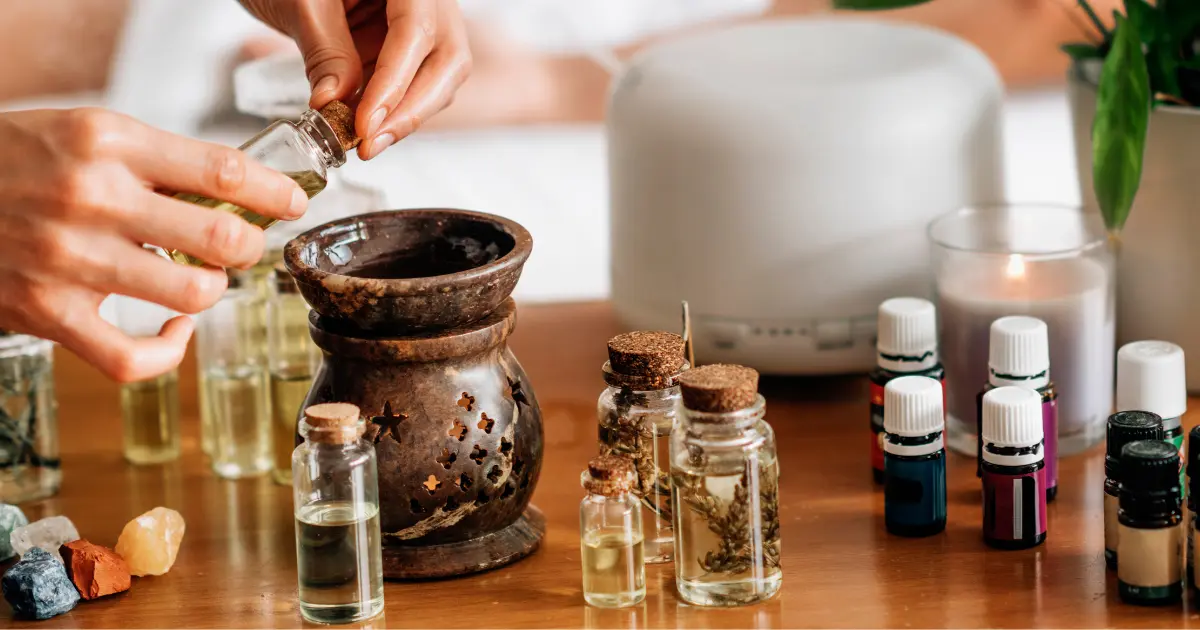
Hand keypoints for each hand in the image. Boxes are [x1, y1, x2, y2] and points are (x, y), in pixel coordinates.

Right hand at [0, 108, 306, 381]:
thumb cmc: (19, 160)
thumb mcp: (89, 133)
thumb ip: (160, 162)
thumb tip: (241, 193)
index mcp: (107, 143)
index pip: (224, 171)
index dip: (274, 193)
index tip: (292, 203)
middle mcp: (91, 199)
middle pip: (221, 238)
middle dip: (249, 246)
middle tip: (242, 244)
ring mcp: (69, 261)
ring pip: (193, 296)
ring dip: (212, 290)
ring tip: (199, 276)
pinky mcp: (49, 314)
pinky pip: (134, 360)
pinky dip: (170, 351)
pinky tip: (175, 329)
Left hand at [240, 0, 471, 159]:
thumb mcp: (300, 4)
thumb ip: (325, 52)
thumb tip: (335, 103)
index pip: (416, 32)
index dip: (394, 82)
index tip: (366, 122)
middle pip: (447, 58)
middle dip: (411, 108)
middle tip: (371, 142)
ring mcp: (424, 22)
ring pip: (441, 76)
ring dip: (406, 114)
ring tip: (365, 140)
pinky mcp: (410, 46)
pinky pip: (418, 82)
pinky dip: (395, 109)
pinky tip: (366, 126)